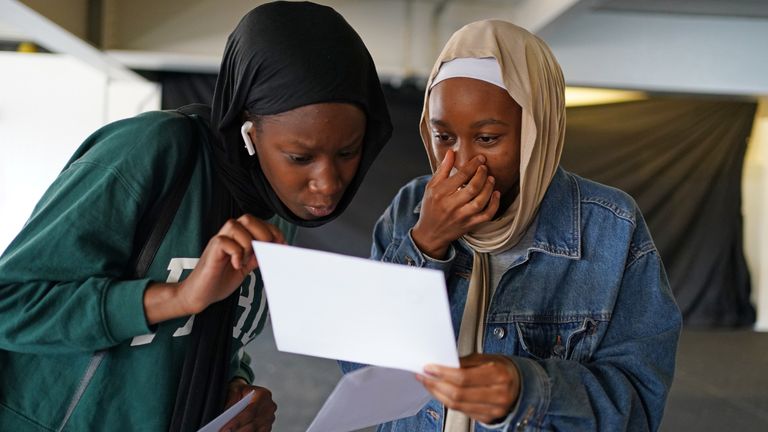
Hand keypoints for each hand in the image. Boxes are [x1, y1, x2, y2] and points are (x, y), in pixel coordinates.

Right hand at [144, 215, 284, 324]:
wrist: (199, 294)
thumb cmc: (220, 281)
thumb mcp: (245, 268)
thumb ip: (256, 257)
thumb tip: (274, 250)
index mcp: (238, 238)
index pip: (258, 223)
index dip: (273, 232)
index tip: (282, 246)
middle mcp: (228, 236)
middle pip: (247, 218)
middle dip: (262, 232)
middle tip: (265, 250)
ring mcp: (219, 242)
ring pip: (235, 225)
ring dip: (247, 242)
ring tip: (247, 259)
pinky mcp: (212, 251)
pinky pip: (224, 241)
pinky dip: (236, 253)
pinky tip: (237, 265)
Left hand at [220, 378, 276, 431]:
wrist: (248, 393)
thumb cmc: (241, 391)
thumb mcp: (235, 390)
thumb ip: (232, 400)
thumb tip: (226, 413)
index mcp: (263, 395)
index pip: (250, 412)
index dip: (238, 422)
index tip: (226, 429)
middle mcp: (269, 407)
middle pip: (254, 424)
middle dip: (239, 431)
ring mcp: (270, 418)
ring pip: (257, 431)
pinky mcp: (268, 427)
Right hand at [411, 150, 499, 258]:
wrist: (430, 234)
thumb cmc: (431, 207)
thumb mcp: (431, 187)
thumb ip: (442, 169)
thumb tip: (451, 152)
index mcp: (441, 193)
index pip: (461, 175)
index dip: (473, 165)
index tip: (480, 158)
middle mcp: (451, 205)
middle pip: (473, 187)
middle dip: (482, 174)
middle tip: (485, 167)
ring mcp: (462, 216)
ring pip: (481, 201)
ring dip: (489, 188)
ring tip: (491, 179)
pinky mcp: (470, 225)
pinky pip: (486, 215)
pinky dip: (494, 204)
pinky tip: (496, 194)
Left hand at [417, 353, 519, 423]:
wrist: (519, 384)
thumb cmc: (501, 368)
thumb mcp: (486, 358)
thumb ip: (464, 363)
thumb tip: (441, 365)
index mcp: (499, 375)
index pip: (463, 377)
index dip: (443, 373)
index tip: (429, 368)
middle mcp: (498, 395)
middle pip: (458, 394)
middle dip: (436, 384)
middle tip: (424, 376)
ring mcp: (494, 409)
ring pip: (457, 405)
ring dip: (438, 394)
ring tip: (429, 383)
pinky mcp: (488, 418)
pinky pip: (462, 412)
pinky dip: (448, 401)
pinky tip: (441, 392)